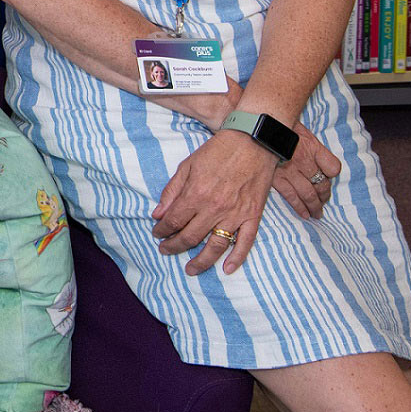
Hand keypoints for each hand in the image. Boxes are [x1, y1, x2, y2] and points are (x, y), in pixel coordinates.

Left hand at [151, 130, 275, 275]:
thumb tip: (158, 214)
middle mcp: (214, 208)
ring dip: (201, 261)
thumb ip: (172, 191)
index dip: (162, 231)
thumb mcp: (187, 165)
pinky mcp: (253, 216)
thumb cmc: (218, 151)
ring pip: (215, 246)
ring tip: (190, 269)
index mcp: (195, 194)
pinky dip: (237, 258)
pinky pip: (245, 242)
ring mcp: (235, 214)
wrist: (253, 142)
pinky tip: (226, 269)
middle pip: (190, 237)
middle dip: (175, 247)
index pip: (173, 221)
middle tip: (166, 251)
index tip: (157, 234)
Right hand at [271, 121, 341, 219]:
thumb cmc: (280, 127)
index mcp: (313, 148)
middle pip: (322, 185)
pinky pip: (291, 196)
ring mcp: (290, 171)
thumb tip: (323, 165)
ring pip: (308, 194)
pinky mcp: (276, 178)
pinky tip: (304, 213)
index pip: (333, 167)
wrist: (258, 125)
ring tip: (317, 214)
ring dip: (315, 206)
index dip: (332, 174)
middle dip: (324, 197)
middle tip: (323, 203)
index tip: (327, 178)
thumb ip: (313, 148)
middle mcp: (304, 161)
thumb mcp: (302, 132)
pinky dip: (299, 207)